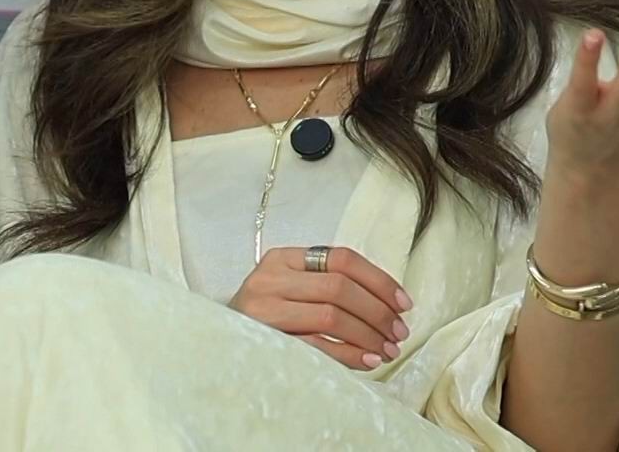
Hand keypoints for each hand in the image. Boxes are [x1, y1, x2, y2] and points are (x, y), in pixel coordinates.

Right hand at [227, 245, 413, 370]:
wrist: (214, 342)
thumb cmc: (264, 316)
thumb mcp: (290, 288)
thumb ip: (326, 284)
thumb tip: (389, 303)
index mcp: (282, 258)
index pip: (341, 258)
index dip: (378, 280)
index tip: (404, 303)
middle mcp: (270, 278)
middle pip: (339, 287)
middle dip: (378, 311)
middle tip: (399, 332)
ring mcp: (264, 309)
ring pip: (331, 315)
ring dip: (368, 335)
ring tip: (388, 349)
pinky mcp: (265, 340)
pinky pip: (317, 346)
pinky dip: (348, 354)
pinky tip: (367, 361)